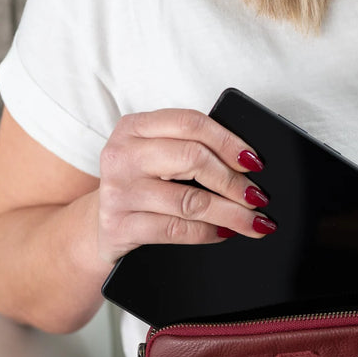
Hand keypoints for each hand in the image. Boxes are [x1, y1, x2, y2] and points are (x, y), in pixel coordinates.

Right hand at [95, 109, 274, 264]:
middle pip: (193, 158)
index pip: (190, 123)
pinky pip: (177, 229)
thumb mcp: (156, 159)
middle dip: (234, 181)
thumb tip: (248, 165)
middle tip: (258, 197)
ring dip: (231, 213)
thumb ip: (190, 151)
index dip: (229, 141)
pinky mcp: (120, 226)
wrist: (100, 226)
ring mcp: (119, 192)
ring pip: (190, 200)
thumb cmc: (140, 188)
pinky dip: (209, 233)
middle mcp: (122, 155)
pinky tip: (225, 233)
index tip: (255, 162)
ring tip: (254, 221)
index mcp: (135, 127)